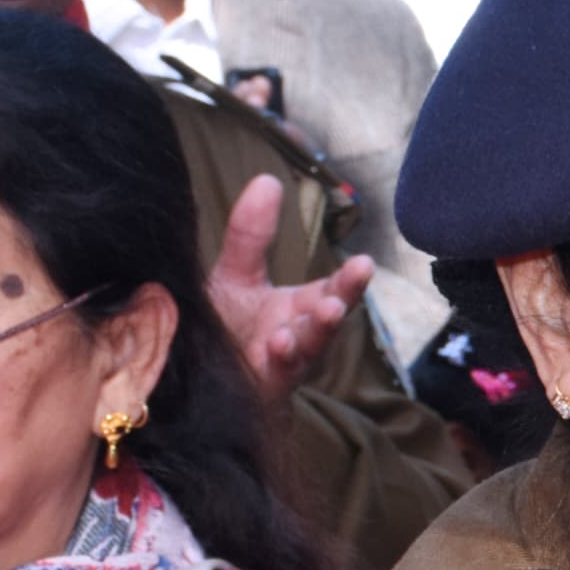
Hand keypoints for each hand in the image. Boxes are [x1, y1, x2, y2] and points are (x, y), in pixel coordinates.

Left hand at [208, 174, 374, 399]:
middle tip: (352, 281)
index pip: (334, 291)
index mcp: (301, 310)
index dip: (349, 280)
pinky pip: (278, 376)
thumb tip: (268, 180)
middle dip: (343, 301)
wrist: (205, 382)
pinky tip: (281, 342)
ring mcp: (285, 367)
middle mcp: (302, 338)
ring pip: (309, 350)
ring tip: (325, 310)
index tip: (364, 263)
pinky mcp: (263, 389)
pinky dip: (283, 359)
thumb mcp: (236, 275)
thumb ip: (251, 234)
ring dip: (318, 331)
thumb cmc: (230, 330)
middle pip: (330, 320)